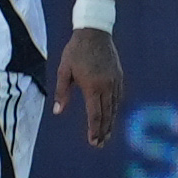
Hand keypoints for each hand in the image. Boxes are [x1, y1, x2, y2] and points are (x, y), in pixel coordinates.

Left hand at [49, 21, 119, 151]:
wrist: (95, 33)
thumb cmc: (75, 52)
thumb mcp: (64, 71)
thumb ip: (62, 93)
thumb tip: (58, 112)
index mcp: (92, 87)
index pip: (95, 114)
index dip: (94, 130)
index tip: (93, 142)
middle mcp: (107, 86)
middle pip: (107, 114)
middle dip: (103, 131)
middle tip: (100, 144)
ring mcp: (115, 82)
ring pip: (114, 107)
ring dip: (110, 122)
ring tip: (106, 134)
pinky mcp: (118, 77)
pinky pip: (118, 97)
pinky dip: (115, 109)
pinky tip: (112, 115)